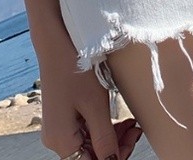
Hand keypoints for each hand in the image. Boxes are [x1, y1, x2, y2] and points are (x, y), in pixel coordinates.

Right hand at [37, 34, 141, 159]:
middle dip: (116, 146)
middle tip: (136, 129)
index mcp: (61, 141)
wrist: (58, 44)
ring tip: (131, 123)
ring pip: (89, 144)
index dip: (116, 157)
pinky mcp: (64, 117)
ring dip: (111, 137)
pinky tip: (118, 118)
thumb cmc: (76, 71)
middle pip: (90, 156)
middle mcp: (56, 139)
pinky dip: (102, 127)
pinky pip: (85, 131)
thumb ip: (104, 138)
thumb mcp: (95, 106)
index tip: (134, 140)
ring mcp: (59, 128)